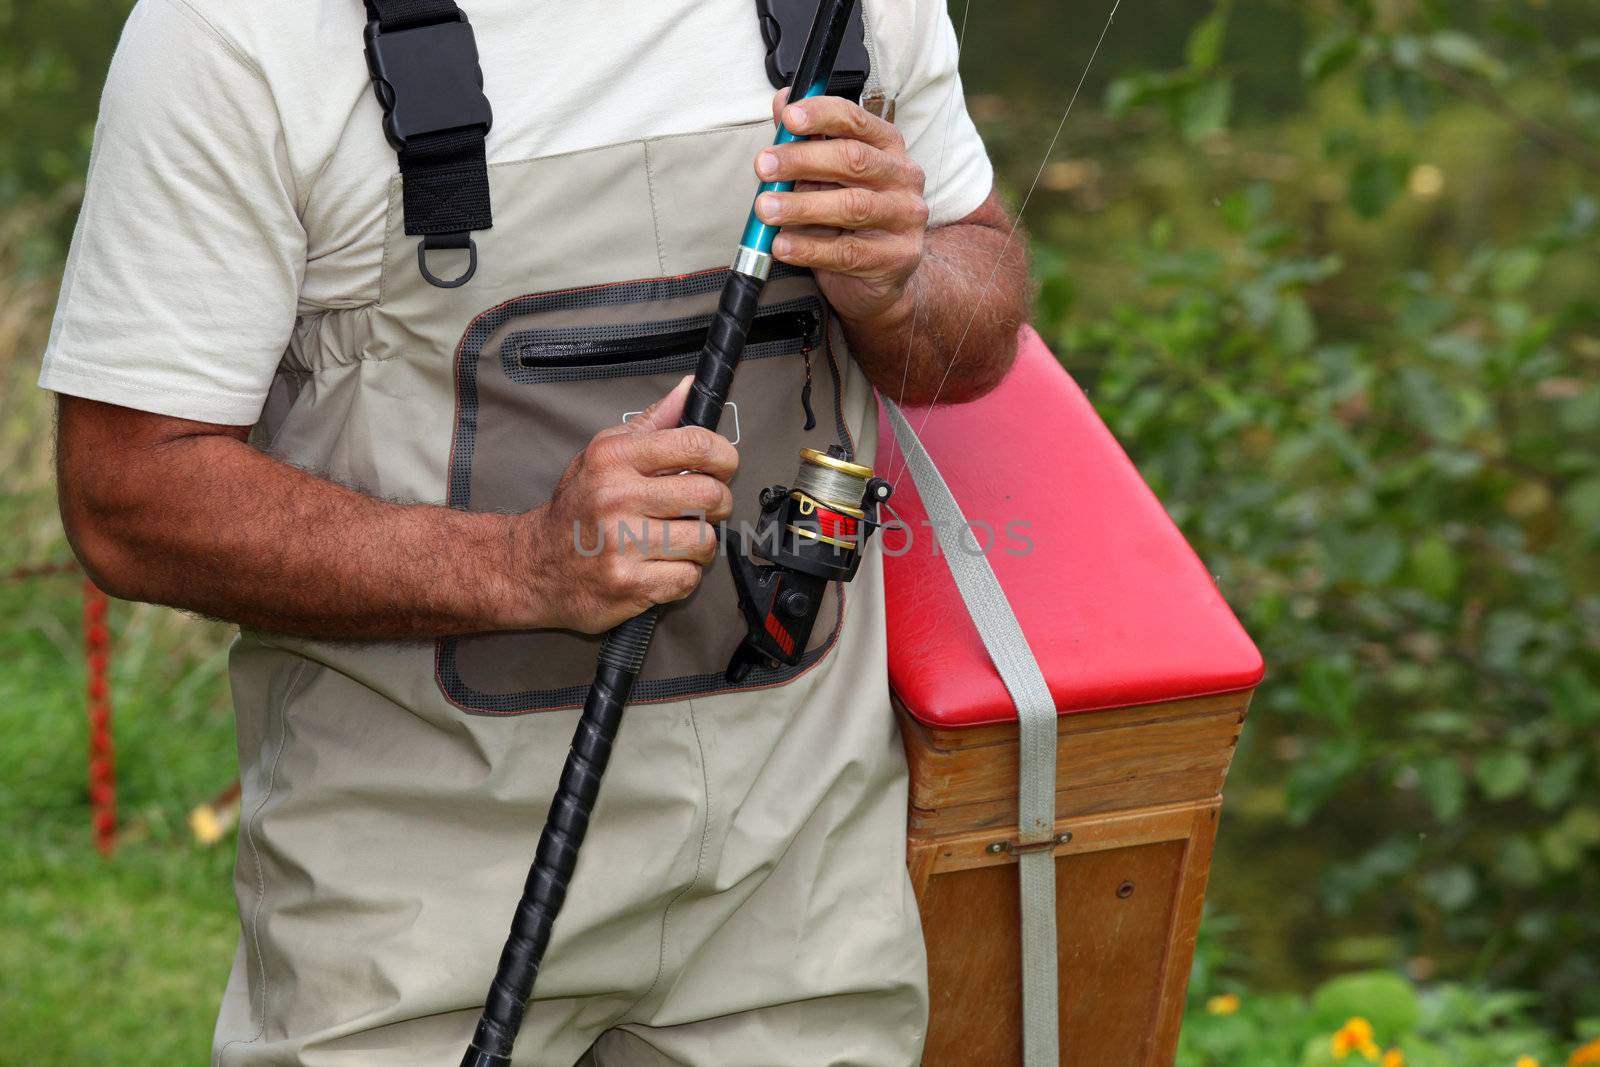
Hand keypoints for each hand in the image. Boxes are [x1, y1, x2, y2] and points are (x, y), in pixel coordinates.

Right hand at [515, 376, 737, 632]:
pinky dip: (684, 575)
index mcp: (614, 458)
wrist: (534, 565)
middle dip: (719, 503)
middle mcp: (617, 497)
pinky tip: (663, 566)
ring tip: (679, 540)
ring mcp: (622, 543)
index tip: (724, 466)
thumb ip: (651, 422)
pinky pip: (688, 577)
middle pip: (710, 495)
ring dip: (701, 544)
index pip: (695, 445)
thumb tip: (690, 386)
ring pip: (704, 540)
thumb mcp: (603, 453)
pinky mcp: (629, 583)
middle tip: (705, 508)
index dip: (724, 456)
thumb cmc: (578, 506)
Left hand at [753, 90, 928, 324]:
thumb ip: (805, 141)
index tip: (788, 118)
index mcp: (886, 147)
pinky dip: (809, 248)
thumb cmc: (848, 220)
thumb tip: (783, 101)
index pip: (856, 120)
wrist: (876, 277)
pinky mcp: (898, 256)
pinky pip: (848, 252)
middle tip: (764, 167)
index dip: (821, 115)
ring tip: (766, 210)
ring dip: (801, 206)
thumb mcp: (824, 176)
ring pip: (851, 206)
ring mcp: (905, 217)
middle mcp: (903, 176)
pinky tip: (782, 244)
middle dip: (802, 160)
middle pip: (852, 159)